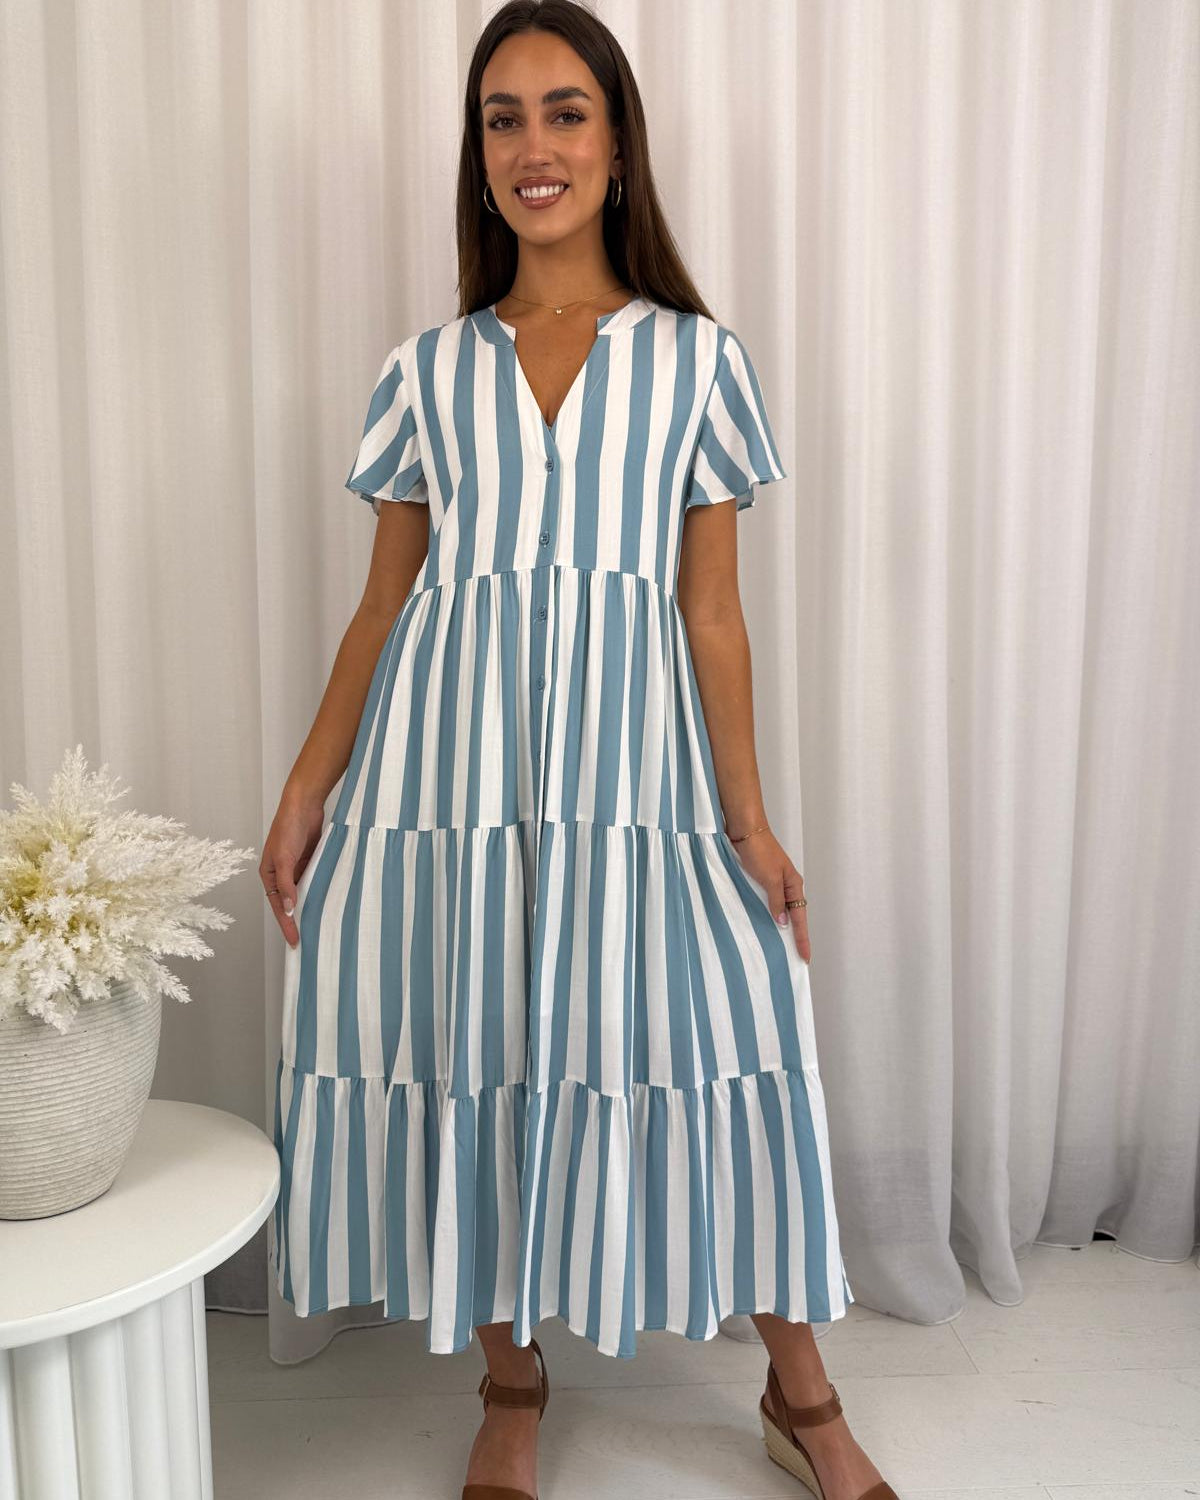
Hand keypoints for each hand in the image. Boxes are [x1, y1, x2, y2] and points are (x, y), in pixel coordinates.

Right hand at [260, 791, 325, 948]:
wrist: (304, 804)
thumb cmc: (288, 828)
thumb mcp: (285, 858)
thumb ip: (287, 884)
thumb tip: (290, 909)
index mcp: (269, 875)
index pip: (279, 906)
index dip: (286, 925)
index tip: (294, 941)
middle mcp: (282, 874)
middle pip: (290, 903)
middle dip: (297, 920)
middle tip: (307, 940)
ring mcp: (297, 868)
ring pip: (304, 892)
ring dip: (310, 906)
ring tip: (320, 925)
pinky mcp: (311, 861)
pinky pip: (315, 880)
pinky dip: (320, 891)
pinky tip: (329, 901)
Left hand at [729, 826, 809, 962]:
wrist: (745, 830)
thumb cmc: (759, 851)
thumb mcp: (770, 878)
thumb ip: (776, 901)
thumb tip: (783, 923)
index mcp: (793, 885)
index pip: (800, 918)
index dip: (802, 939)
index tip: (805, 958)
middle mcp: (786, 886)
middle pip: (793, 917)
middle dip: (795, 937)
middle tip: (796, 959)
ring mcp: (773, 884)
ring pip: (779, 911)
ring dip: (780, 928)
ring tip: (781, 949)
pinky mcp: (760, 881)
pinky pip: (766, 904)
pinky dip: (767, 916)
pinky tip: (763, 926)